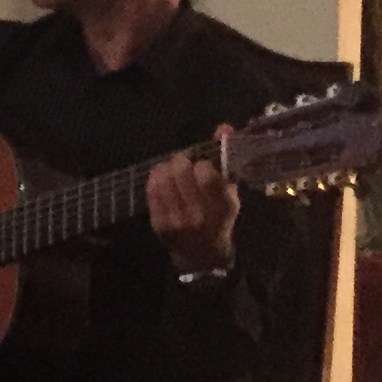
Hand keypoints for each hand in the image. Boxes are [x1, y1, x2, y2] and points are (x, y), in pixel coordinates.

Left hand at [147, 154, 237, 277]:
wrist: (201, 255)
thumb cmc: (219, 219)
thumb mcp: (230, 193)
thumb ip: (226, 160)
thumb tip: (224, 127)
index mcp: (222, 207)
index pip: (206, 174)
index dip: (202, 163)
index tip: (202, 164)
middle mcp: (200, 215)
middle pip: (181, 172)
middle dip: (182, 161)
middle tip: (184, 161)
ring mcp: (177, 221)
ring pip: (164, 178)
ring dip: (167, 166)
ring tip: (173, 168)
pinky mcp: (159, 224)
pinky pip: (152, 190)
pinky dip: (156, 177)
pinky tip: (162, 176)